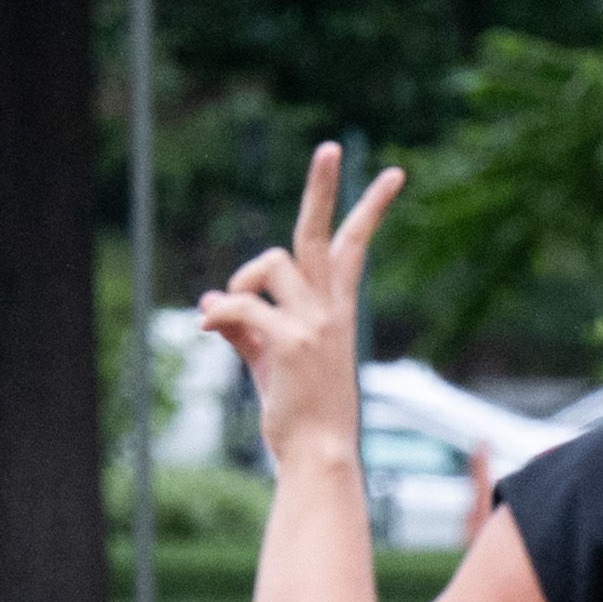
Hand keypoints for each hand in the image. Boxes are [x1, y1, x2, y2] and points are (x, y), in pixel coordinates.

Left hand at [192, 143, 402, 484]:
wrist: (318, 454)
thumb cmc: (298, 412)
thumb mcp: (271, 360)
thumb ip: (243, 326)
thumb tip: (209, 301)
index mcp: (335, 309)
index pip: (353, 246)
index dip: (370, 208)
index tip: (395, 174)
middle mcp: (330, 308)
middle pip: (321, 232)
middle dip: (325, 186)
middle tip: (330, 147)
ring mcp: (313, 322)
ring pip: (269, 264)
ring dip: (240, 282)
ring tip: (226, 315)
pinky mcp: (288, 341)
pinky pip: (239, 306)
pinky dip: (218, 313)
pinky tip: (207, 327)